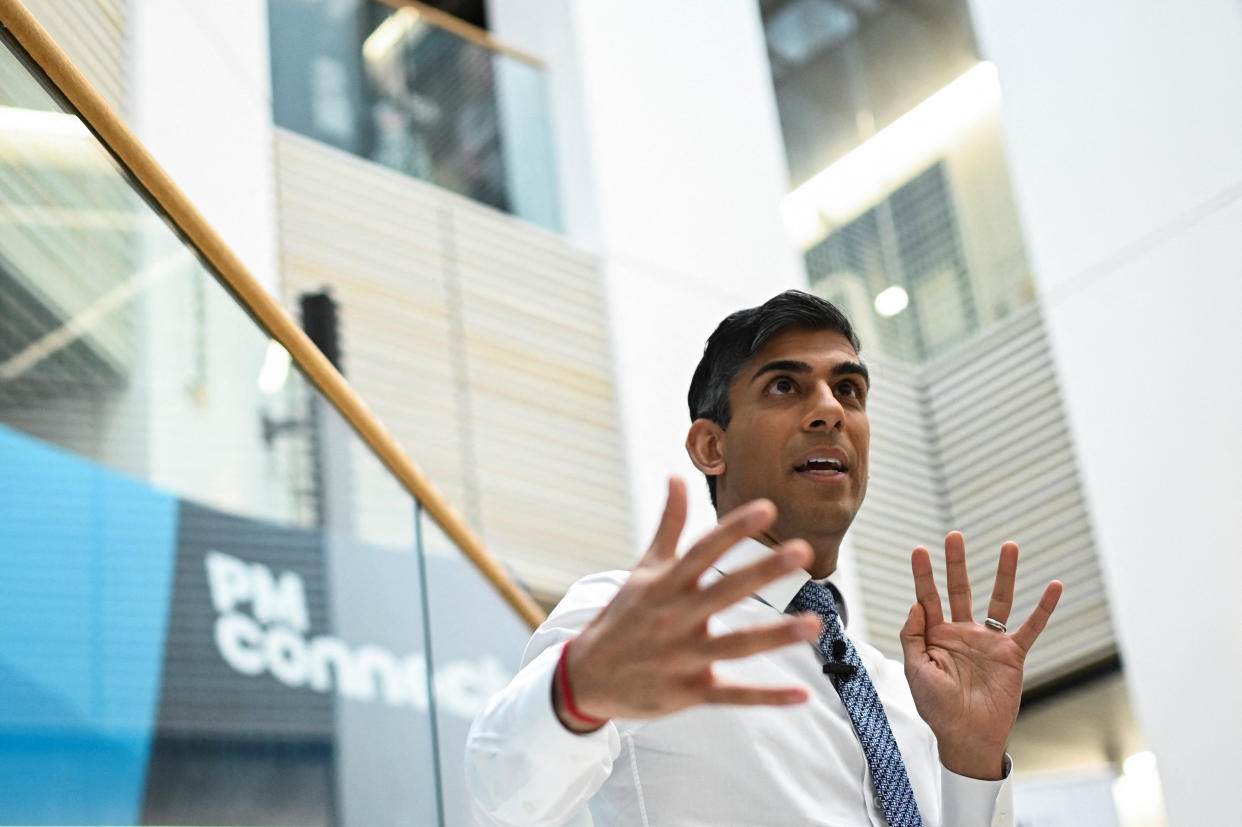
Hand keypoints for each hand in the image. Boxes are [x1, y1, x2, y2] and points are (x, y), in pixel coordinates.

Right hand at [556, 477, 822, 731]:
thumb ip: (668, 525)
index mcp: (666, 585)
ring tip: (815, 623)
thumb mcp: (643, 570)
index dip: (734, 529)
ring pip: (735, 645)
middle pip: (725, 590)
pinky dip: (767, 697)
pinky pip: (733, 696)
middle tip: (802, 550)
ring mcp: (682, 657)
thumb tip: (677, 476)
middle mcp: (675, 617)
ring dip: (775, 635)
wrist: (586, 678)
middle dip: (762, 571)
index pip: (704, 550)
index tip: (767, 508)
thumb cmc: (622, 617)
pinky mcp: (688, 692)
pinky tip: (802, 694)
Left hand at [899, 532, 1062, 778]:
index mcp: (936, 635)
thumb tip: (915, 604)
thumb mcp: (915, 670)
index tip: (919, 549)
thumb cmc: (936, 707)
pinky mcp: (1012, 654)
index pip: (928, 597)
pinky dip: (1044, 608)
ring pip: (998, 600)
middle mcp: (962, 632)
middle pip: (959, 589)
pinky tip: (1054, 587)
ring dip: (1003, 574)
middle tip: (954, 535)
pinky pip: (1031, 627)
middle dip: (956, 562)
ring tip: (1009, 546)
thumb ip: (913, 636)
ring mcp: (988, 641)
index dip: (923, 574)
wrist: (966, 736)